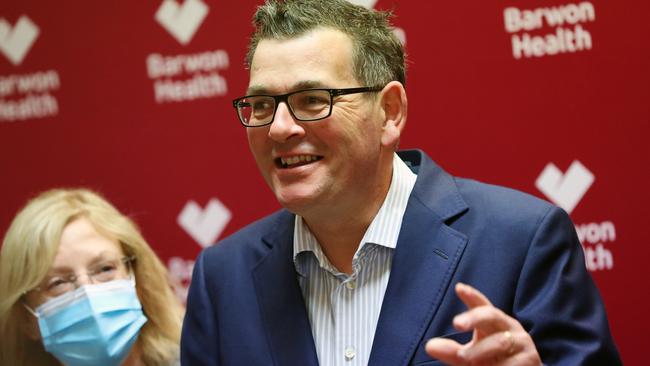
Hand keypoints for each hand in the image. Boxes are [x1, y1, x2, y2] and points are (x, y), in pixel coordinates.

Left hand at [425, 283, 541, 364]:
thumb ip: (452, 352)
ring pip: (499, 342)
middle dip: (474, 317)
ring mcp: (522, 342)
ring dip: (480, 350)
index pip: (482, 305)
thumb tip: (429, 346)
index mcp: (493, 322)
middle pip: (491, 315)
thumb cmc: (493, 362)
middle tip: (456, 323)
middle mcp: (509, 327)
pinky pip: (511, 363)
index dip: (472, 296)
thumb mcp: (470, 357)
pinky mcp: (531, 359)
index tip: (459, 288)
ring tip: (465, 357)